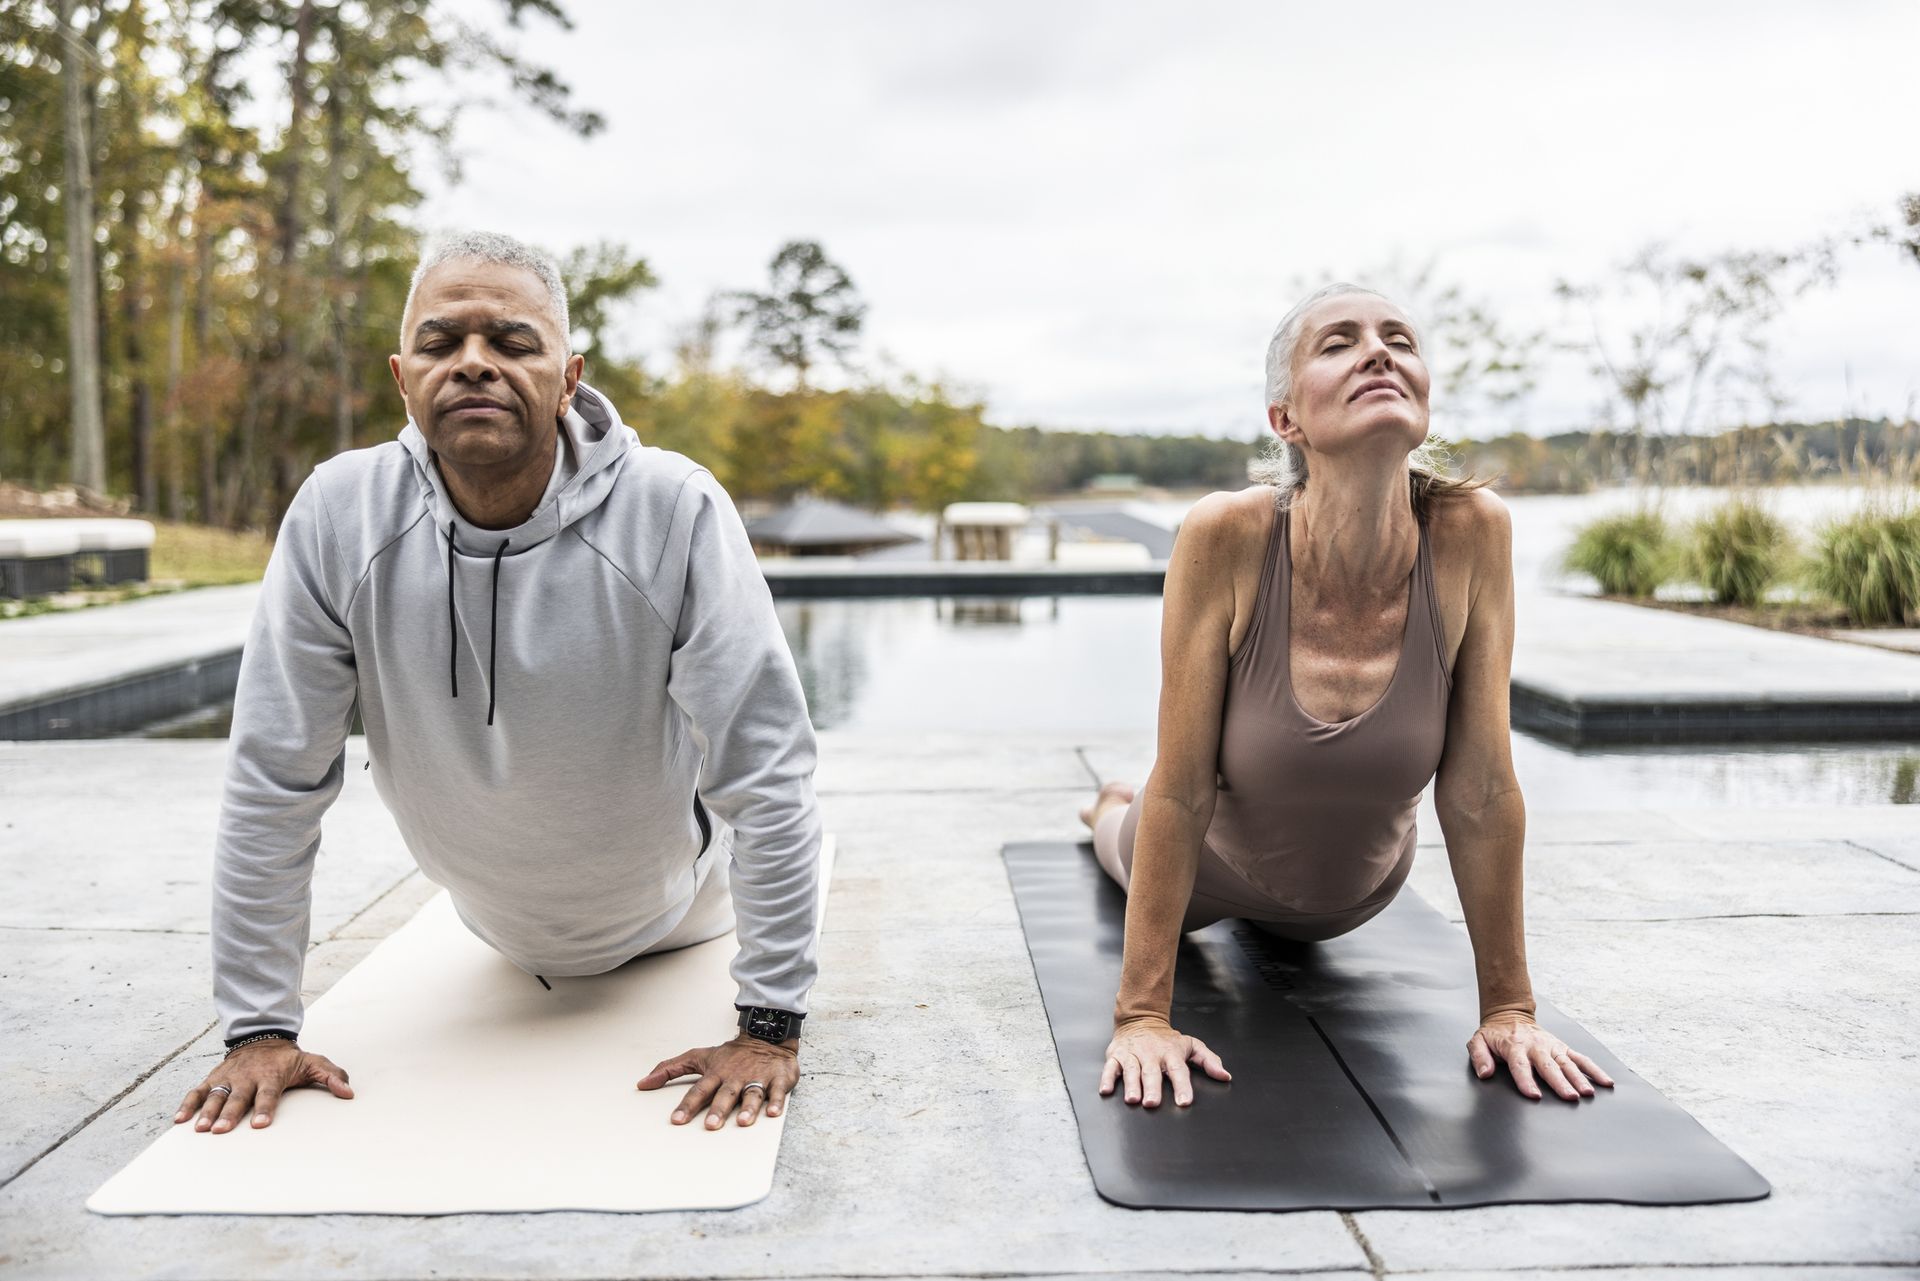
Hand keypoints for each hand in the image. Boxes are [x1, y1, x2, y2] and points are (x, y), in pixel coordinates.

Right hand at [174, 1039, 353, 1132]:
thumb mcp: (314, 1063)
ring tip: (200, 1130)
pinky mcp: (213, 1078)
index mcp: (271, 1075)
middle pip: (237, 1098)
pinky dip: (187, 1104)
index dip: (264, 1108)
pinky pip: (197, 1092)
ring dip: (206, 1112)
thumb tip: (348, 1092)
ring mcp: (228, 1077)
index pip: (268, 1094)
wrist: (262, 1037)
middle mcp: (247, 1076)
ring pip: (215, 1095)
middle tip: (221, 1131)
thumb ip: (332, 1076)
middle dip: (229, 1114)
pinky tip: (179, 1121)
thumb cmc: (289, 1059)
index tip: (260, 1124)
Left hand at [636, 1034, 798, 1128]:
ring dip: (748, 1108)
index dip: (688, 1105)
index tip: (677, 1120)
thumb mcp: (698, 1057)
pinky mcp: (778, 1078)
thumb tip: (642, 1083)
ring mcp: (758, 1077)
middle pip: (726, 1094)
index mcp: (716, 1073)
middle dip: (718, 1109)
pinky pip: (778, 1091)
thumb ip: (670, 1069)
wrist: (766, 1035)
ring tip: (743, 1122)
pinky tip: (773, 1113)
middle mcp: (736, 1077)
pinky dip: (777, 1101)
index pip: (699, 1090)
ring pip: (752, 1094)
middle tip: (711, 1125)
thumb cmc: (731, 1054)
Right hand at [1099, 1017, 1230, 1107]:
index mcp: (1170, 1053)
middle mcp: (1151, 1054)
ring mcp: (1132, 1055)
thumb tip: (1225, 1076)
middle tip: (1152, 1103)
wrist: (1141, 1019)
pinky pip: (1110, 1068)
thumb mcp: (1191, 1045)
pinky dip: (1107, 1078)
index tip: (1184, 1101)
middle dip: (1152, 1088)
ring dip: (1131, 1085)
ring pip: (1131, 1071)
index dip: (1182, 1086)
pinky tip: (1106, 1090)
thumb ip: (1209, 1060)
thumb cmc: (1167, 1039)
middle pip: (1152, 1073)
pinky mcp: (1116, 1055)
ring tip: (1133, 1099)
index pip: (1178, 1070)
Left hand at [1469, 1013, 1615, 1100]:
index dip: (1526, 1081)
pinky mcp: (1562, 1047)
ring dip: (1579, 1078)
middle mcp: (1536, 1047)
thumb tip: (1485, 1073)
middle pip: (1549, 1067)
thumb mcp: (1478, 1041)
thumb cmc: (1494, 1034)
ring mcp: (1552, 1047)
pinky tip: (1605, 1082)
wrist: (1509, 1014)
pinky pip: (1580, 1058)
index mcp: (1514, 1047)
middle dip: (1560, 1082)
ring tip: (1588, 1092)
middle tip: (1571, 1097)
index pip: (1520, 1066)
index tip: (1534, 1095)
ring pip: (1567, 1063)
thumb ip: (1479, 1057)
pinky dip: (1594, 1069)